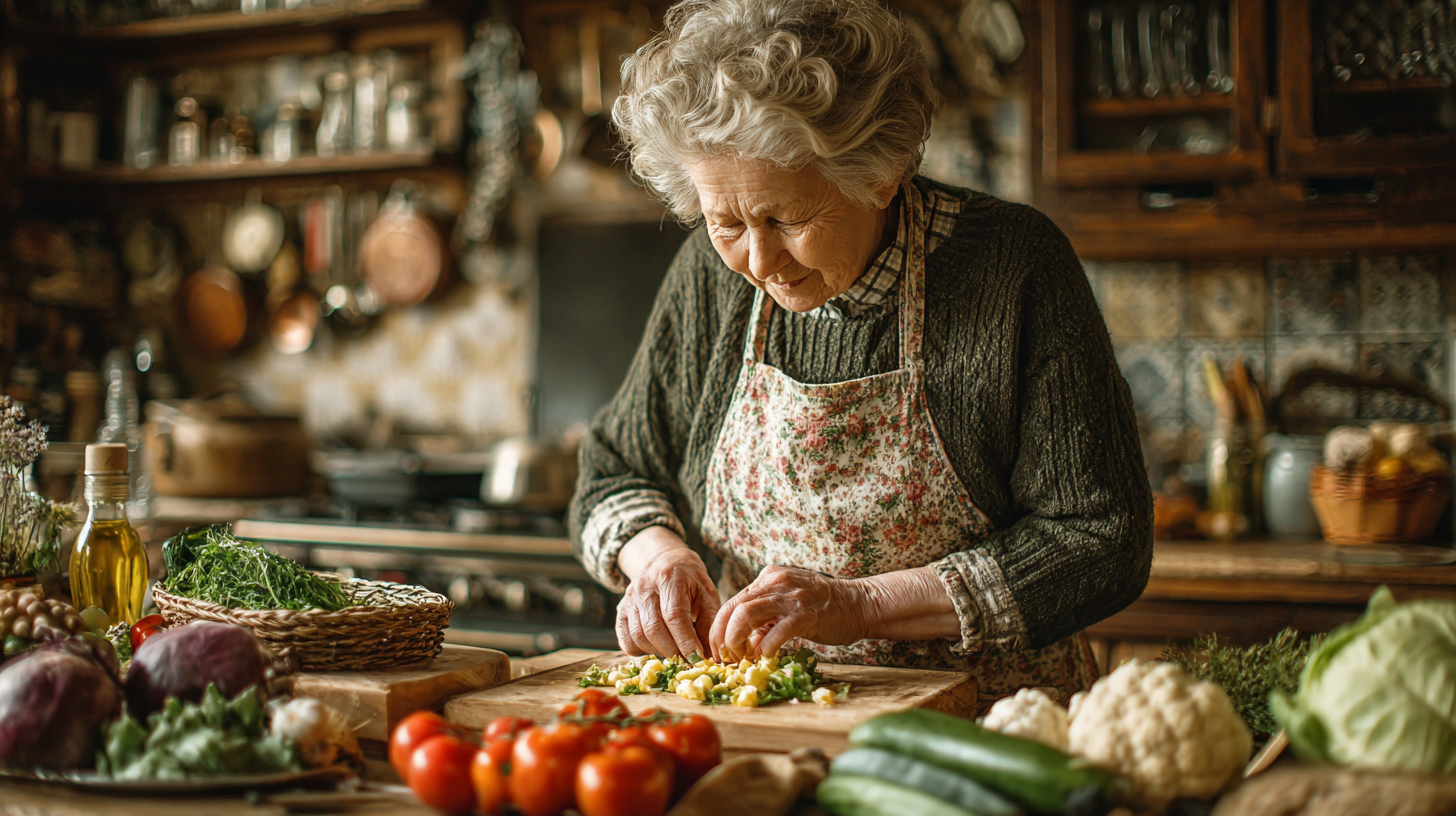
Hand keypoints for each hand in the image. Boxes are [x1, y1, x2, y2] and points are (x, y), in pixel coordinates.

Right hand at [615, 527, 719, 657]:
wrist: (664, 563)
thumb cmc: (690, 582)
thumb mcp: (707, 595)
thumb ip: (709, 624)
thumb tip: (710, 656)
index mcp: (670, 578)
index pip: (674, 614)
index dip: (685, 640)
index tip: (697, 658)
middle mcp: (644, 586)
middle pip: (654, 628)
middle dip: (672, 650)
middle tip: (687, 660)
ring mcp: (629, 599)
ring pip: (638, 636)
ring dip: (658, 652)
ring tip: (674, 653)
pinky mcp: (621, 611)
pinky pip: (626, 640)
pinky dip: (641, 651)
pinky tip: (657, 648)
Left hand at [707, 565, 876, 661]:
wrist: (861, 603)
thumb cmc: (824, 608)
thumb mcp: (787, 605)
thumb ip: (765, 618)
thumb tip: (744, 643)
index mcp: (768, 578)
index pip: (731, 602)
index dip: (719, 629)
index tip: (719, 651)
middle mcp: (775, 582)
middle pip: (732, 608)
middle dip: (721, 637)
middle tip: (724, 659)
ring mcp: (790, 597)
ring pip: (746, 615)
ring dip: (736, 640)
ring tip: (740, 659)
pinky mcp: (806, 614)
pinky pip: (776, 631)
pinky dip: (765, 647)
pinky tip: (765, 657)